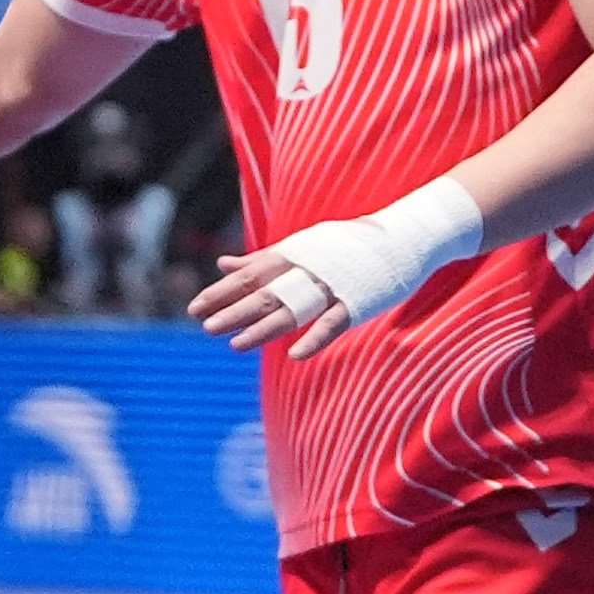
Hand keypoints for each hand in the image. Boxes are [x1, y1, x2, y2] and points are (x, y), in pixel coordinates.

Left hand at [192, 250, 354, 357]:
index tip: (194, 308)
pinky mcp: (356, 302)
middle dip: (234, 310)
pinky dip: (314, 338)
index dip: (221, 292)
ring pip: (293, 309)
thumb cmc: (343, 246)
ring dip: (263, 328)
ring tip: (235, 344)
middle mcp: (307, 269)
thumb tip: (221, 264)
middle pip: (264, 293)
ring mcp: (331, 286)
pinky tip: (295, 355)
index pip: (248, 275)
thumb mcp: (298, 247)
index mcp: (291, 255)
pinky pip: (333, 323)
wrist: (398, 238)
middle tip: (205, 327)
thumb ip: (259, 260)